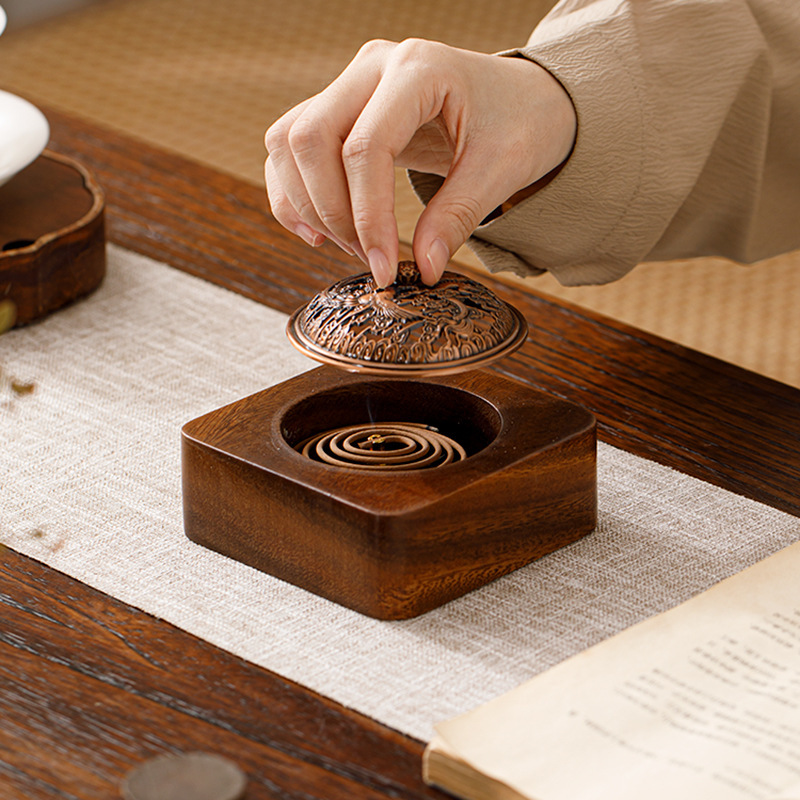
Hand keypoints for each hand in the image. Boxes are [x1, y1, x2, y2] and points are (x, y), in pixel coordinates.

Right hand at [265, 38, 575, 286]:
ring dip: (308, 205)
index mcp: (418, 69)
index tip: (384, 269)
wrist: (521, 97)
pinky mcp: (340, 108)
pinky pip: (289, 147)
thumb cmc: (519, 120)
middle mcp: (373, 67)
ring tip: (351, 247)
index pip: (366, 147)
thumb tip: (423, 269)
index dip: (368, 217)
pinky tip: (319, 232)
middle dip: (332, 213)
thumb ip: (458, 216)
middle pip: (310, 139)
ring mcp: (350, 84)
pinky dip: (293, 193)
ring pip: (288, 141)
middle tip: (368, 258)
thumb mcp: (502, 168)